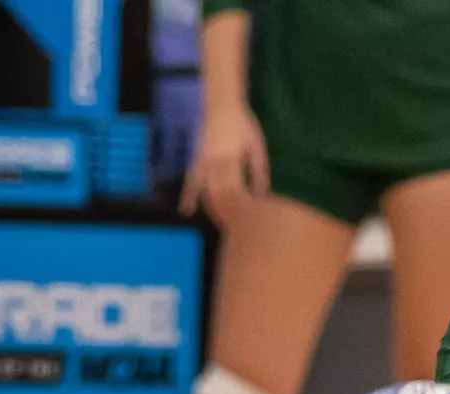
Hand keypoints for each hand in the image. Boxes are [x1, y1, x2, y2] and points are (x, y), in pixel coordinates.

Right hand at [180, 102, 269, 226]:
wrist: (221, 105)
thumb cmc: (243, 125)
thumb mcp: (256, 147)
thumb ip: (259, 171)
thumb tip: (263, 196)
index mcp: (232, 159)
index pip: (236, 191)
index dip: (241, 209)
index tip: (249, 224)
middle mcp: (214, 163)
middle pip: (219, 195)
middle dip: (227, 214)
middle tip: (236, 232)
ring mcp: (202, 162)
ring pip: (205, 192)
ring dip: (211, 210)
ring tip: (220, 226)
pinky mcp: (195, 160)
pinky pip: (190, 181)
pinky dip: (188, 196)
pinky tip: (186, 211)